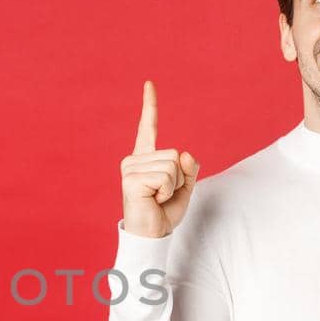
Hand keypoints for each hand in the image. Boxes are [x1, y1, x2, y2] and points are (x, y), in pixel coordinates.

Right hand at [120, 80, 198, 237]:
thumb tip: (184, 153)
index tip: (149, 84)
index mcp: (144, 159)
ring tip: (157, 199)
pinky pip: (166, 176)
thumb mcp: (184, 189)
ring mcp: (130, 168)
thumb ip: (188, 169)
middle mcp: (133, 160)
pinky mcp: (131, 179)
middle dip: (178, 178)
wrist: (151, 236)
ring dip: (173, 186)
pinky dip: (167, 191)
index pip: (147, 128)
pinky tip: (152, 200)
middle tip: (162, 196)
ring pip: (171, 165)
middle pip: (173, 154)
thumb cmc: (163, 214)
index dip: (150, 106)